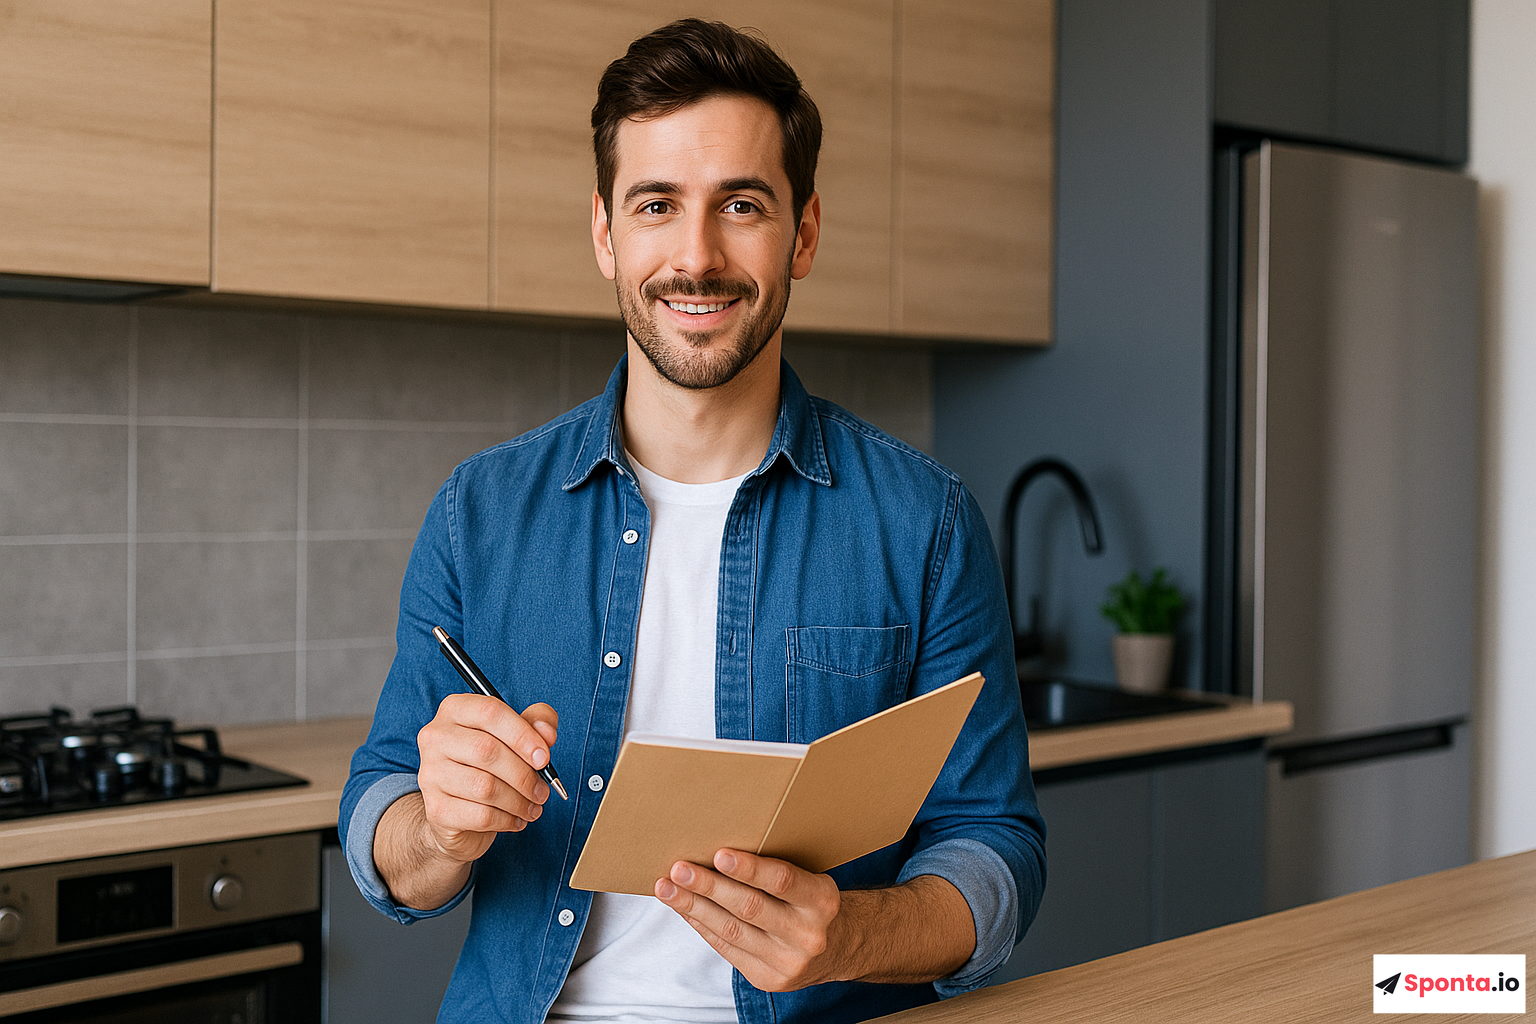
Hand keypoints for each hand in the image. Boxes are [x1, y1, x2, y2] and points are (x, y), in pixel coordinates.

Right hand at [415, 694, 558, 863]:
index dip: (523, 734)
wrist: (456, 811)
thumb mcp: (514, 736)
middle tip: (542, 790)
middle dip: (524, 775)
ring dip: (519, 801)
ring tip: (532, 806)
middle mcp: (436, 737)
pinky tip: (515, 819)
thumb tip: (547, 733)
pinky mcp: (435, 809)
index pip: (490, 711)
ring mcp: (430, 773)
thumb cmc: (488, 765)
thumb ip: (535, 723)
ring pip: (484, 787)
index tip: (544, 757)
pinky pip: (480, 815)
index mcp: (455, 710)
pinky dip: (506, 819)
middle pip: (487, 751)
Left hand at [655, 848, 846, 991]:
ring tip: (668, 888)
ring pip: (731, 930)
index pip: (783, 881)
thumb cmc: (814, 903)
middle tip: (679, 869)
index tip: (719, 854)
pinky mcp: (768, 978)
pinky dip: (702, 926)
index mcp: (822, 900)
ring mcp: (788, 962)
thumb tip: (719, 852)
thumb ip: (777, 872)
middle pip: (750, 907)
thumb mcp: (812, 881)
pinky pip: (727, 948)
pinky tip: (684, 909)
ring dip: (694, 907)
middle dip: (709, 887)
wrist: (840, 949)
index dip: (750, 868)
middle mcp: (808, 934)